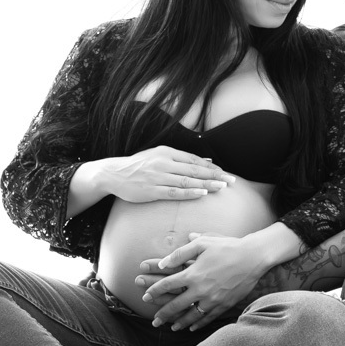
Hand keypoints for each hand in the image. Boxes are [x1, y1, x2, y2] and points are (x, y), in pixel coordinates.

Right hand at [104, 146, 234, 202]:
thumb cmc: (138, 166)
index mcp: (166, 152)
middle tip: (231, 181)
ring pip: (187, 180)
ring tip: (222, 187)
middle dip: (215, 175)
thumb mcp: (158, 155)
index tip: (225, 172)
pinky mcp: (151, 190)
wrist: (113, 174)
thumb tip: (206, 161)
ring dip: (206, 184)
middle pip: (194, 169)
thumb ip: (181, 159)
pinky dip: (189, 192)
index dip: (211, 167)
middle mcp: (164, 162)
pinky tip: (201, 193)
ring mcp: (157, 176)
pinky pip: (174, 191)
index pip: (194, 159)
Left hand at [136, 234, 268, 331]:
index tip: (146, 297)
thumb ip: (180, 253)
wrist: (253, 257)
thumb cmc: (227, 247)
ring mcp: (212, 299)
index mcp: (193, 273)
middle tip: (154, 322)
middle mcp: (201, 289)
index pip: (167, 285)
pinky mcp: (224, 304)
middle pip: (176, 305)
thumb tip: (163, 264)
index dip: (154, 291)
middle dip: (162, 314)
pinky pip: (208, 318)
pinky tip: (192, 328)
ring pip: (191, 316)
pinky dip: (198, 324)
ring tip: (170, 327)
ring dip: (179, 323)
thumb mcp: (203, 243)